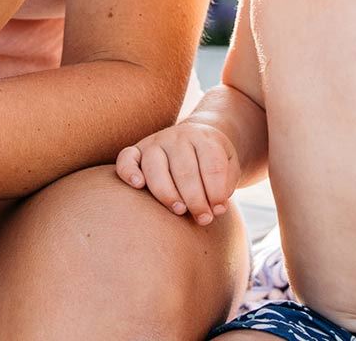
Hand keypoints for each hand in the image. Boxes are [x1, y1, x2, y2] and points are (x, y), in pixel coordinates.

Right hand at [115, 120, 237, 225]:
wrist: (195, 138)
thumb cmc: (211, 161)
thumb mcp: (228, 166)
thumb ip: (224, 185)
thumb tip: (215, 209)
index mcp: (204, 138)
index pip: (211, 166)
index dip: (216, 192)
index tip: (219, 211)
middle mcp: (177, 137)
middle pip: (185, 170)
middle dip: (195, 199)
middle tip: (202, 219)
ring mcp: (155, 142)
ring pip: (155, 168)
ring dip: (168, 193)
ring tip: (180, 211)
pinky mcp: (137, 150)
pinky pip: (126, 158)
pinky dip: (129, 171)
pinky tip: (138, 185)